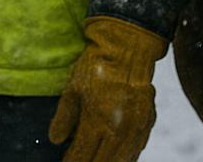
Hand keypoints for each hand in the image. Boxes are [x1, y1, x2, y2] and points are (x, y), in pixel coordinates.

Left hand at [49, 16, 164, 161]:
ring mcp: (135, 129)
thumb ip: (64, 118)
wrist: (126, 51)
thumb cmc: (96, 67)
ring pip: (121, 160)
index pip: (81, 155)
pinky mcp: (147, 124)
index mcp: (96, 122)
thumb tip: (55, 140)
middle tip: (79, 161)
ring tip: (96, 160)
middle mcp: (118, 130)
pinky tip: (116, 156)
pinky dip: (125, 157)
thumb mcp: (72, 90)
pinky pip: (136, 150)